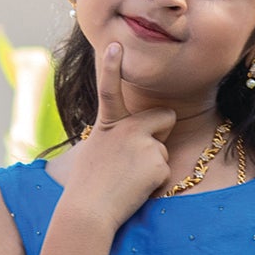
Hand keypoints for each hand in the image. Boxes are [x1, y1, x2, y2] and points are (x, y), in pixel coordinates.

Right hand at [61, 41, 175, 229]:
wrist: (88, 209)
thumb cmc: (88, 185)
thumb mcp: (96, 150)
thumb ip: (116, 137)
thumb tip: (136, 137)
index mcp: (108, 122)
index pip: (109, 88)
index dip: (111, 66)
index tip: (114, 44)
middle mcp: (127, 127)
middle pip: (165, 117)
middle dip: (161, 133)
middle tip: (139, 156)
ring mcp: (142, 143)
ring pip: (164, 148)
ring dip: (154, 163)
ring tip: (129, 178)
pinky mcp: (156, 162)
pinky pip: (166, 169)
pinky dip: (155, 181)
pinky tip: (136, 188)